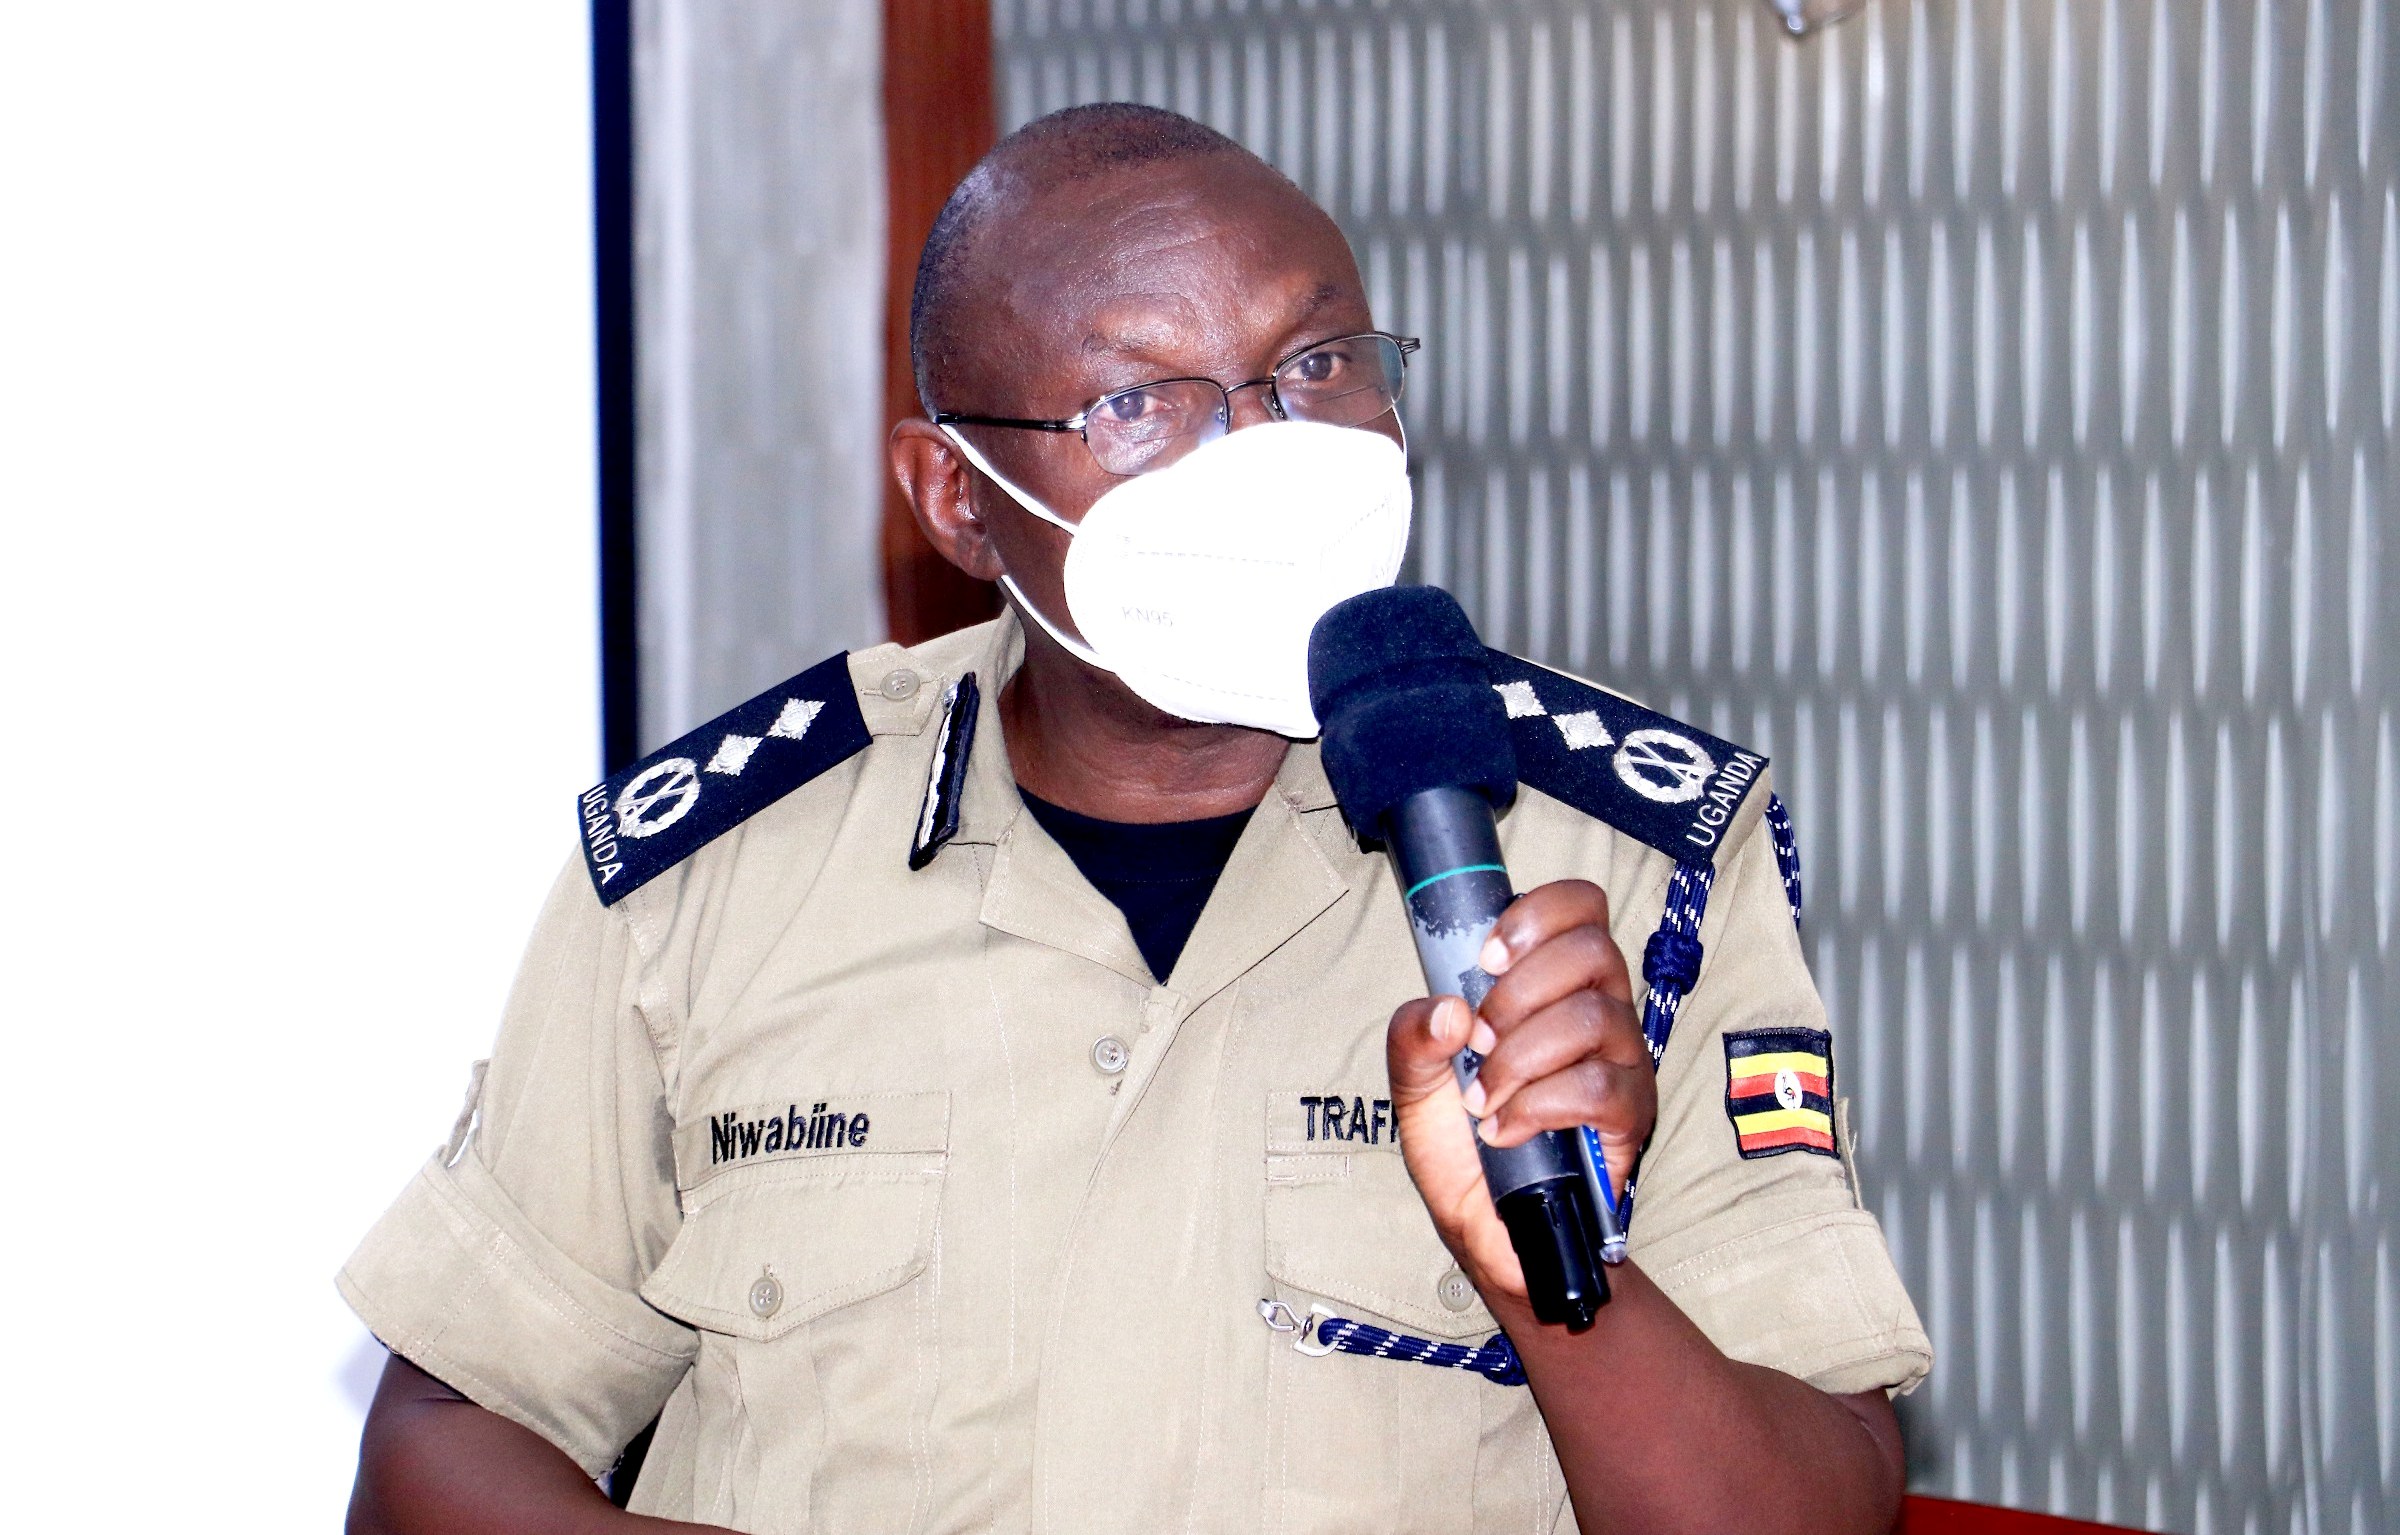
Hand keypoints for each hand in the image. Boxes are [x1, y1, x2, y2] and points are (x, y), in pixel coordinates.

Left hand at [1385, 879, 1654, 1302]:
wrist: (1492, 1230)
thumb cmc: (1465, 1149)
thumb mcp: (1415, 1088)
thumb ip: (1412, 1038)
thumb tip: (1448, 1010)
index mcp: (1553, 983)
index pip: (1580, 905)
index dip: (1537, 915)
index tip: (1487, 958)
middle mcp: (1601, 1009)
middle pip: (1592, 950)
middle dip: (1518, 992)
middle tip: (1479, 1041)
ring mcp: (1624, 1060)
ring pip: (1594, 1017)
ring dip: (1521, 1056)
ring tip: (1486, 1098)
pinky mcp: (1632, 1113)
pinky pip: (1598, 1085)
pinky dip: (1538, 1104)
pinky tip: (1506, 1129)